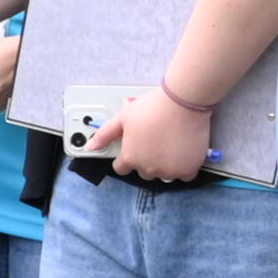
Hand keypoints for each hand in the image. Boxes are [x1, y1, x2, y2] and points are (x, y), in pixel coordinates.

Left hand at [89, 84, 215, 186]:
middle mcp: (148, 168)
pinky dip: (183, 167)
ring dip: (164, 165)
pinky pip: (184, 176)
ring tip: (169, 146)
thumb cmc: (152, 107)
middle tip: (154, 142)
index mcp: (130, 158)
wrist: (183, 102)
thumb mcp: (123, 117)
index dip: (126, 158)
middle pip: (143, 172)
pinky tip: (183, 153)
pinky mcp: (188, 169)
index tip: (134, 149)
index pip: (121, 168)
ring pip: (163, 175)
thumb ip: (104, 135)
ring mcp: (169, 171)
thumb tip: (89, 147)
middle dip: (146, 160)